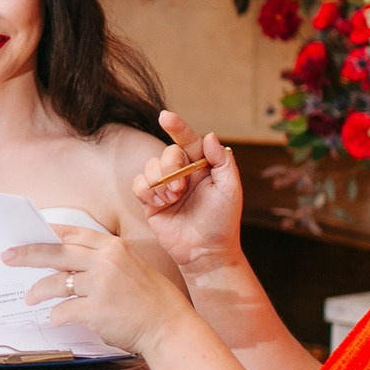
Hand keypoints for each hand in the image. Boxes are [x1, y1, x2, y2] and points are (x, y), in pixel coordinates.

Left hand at [5, 225, 195, 357]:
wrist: (169, 326)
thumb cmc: (149, 299)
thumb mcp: (129, 266)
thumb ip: (100, 260)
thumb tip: (64, 263)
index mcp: (113, 247)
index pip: (72, 233)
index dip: (47, 233)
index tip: (28, 233)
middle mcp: (106, 261)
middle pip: (56, 252)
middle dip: (28, 254)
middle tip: (8, 257)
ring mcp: (101, 285)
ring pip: (56, 283)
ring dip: (38, 292)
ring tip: (30, 298)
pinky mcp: (96, 310)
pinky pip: (64, 311)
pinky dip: (56, 317)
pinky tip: (55, 320)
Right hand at [133, 110, 244, 275]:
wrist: (205, 252)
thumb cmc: (222, 222)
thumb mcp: (230, 190)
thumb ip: (222, 162)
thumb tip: (209, 136)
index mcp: (202, 166)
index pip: (188, 140)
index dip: (177, 127)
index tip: (165, 116)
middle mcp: (182, 173)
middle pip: (166, 153)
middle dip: (170, 166)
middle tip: (180, 188)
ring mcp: (165, 186)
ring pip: (149, 167)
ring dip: (159, 182)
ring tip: (172, 199)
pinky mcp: (150, 201)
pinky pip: (139, 184)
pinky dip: (147, 192)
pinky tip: (160, 205)